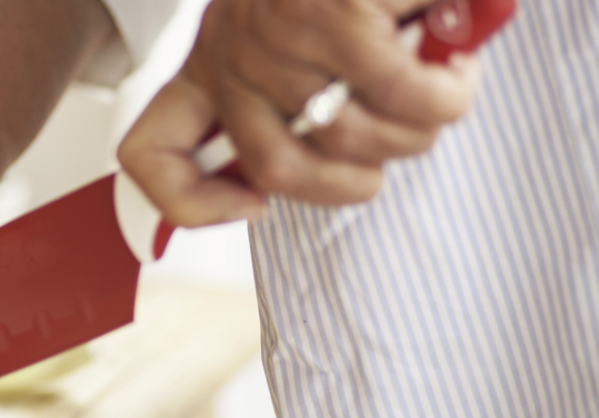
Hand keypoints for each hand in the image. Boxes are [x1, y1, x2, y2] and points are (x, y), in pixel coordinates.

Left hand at [118, 0, 483, 225]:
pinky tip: (456, 67)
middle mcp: (232, 56)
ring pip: (355, 139)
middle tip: (400, 131)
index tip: (249, 208)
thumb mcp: (284, 33)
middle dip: (361, 176)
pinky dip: (446, 93)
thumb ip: (282, 98)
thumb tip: (289, 182)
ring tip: (442, 91)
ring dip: (418, 128)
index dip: (191, 203)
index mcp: (210, 66)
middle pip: (281, 172)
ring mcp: (280, 37)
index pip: (153, 153)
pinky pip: (405, 95)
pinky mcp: (339, 18)